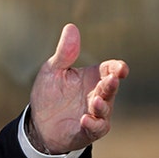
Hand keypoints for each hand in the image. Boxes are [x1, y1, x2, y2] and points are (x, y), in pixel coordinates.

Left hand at [28, 23, 128, 153]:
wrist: (39, 123)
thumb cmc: (49, 94)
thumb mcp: (53, 70)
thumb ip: (64, 52)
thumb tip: (71, 27)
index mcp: (92, 77)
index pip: (110, 69)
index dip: (117, 68)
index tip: (119, 68)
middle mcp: (98, 95)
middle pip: (110, 88)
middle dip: (111, 84)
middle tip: (110, 80)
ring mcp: (95, 114)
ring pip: (105, 109)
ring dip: (102, 105)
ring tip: (96, 101)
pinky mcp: (88, 130)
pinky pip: (96, 128)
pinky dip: (93, 124)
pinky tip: (85, 119)